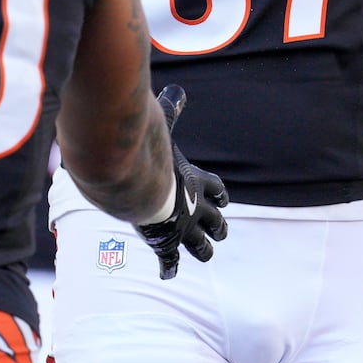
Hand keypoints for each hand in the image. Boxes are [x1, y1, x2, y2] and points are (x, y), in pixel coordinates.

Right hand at [134, 85, 228, 279]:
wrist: (140, 183)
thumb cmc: (152, 153)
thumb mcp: (164, 126)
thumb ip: (171, 109)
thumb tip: (177, 89)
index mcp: (197, 182)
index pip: (217, 189)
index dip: (219, 194)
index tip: (222, 199)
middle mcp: (196, 208)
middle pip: (217, 222)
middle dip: (218, 226)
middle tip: (219, 231)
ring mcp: (183, 229)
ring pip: (203, 248)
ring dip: (204, 250)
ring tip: (205, 254)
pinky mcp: (166, 243)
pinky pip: (170, 261)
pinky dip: (169, 268)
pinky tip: (167, 274)